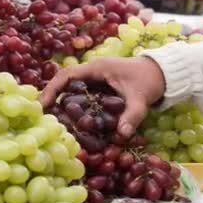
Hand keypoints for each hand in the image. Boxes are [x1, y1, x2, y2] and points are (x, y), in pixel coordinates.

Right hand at [40, 57, 165, 137]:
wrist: (163, 73)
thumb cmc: (150, 81)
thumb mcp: (141, 99)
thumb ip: (132, 116)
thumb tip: (122, 135)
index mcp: (97, 68)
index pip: (67, 75)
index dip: (52, 88)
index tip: (43, 104)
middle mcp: (92, 71)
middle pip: (64, 82)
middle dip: (51, 96)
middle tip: (40, 114)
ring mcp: (95, 78)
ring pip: (71, 88)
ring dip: (60, 101)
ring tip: (48, 118)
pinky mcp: (99, 85)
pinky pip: (80, 93)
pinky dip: (72, 104)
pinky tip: (67, 119)